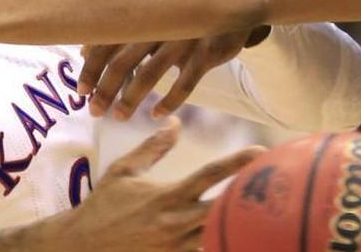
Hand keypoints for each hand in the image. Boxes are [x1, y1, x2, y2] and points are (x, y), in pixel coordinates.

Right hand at [49, 118, 262, 251]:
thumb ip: (153, 147)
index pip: (208, 175)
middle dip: (249, 202)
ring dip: (241, 231)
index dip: (236, 162)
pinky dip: (221, 249)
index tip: (260, 150)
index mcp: (167, 195)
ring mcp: (175, 249)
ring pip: (218, 240)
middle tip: (280, 191)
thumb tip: (175, 122)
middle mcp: (175, 222)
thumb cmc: (104, 205)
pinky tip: (242, 243)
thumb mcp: (125, 171)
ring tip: (272, 223)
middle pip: (223, 211)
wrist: (80, 247)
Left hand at [79, 27, 269, 119]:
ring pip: (151, 74)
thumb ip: (118, 21)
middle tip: (94, 110)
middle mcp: (159, 23)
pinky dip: (170, 100)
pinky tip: (157, 114)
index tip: (80, 90)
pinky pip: (186, 82)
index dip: (91, 68)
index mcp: (143, 10)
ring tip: (119, 116)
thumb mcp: (152, 2)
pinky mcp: (209, 51)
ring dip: (132, 99)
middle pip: (123, 61)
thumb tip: (84, 49)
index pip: (107, 40)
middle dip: (105, 89)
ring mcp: (184, 37)